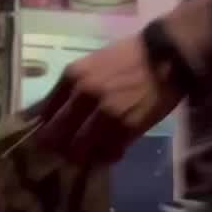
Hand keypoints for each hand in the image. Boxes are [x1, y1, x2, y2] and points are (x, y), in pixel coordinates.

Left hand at [37, 35, 182, 164]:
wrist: (166, 55)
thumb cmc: (129, 57)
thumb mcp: (92, 64)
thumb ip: (72, 87)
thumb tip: (53, 113)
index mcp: (72, 76)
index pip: (45, 113)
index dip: (44, 129)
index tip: (47, 139)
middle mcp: (84, 95)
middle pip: (56, 135)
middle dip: (57, 148)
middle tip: (63, 154)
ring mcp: (105, 113)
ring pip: (80, 149)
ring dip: (82, 156)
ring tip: (88, 156)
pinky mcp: (128, 128)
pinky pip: (108, 152)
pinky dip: (106, 156)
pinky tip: (111, 151)